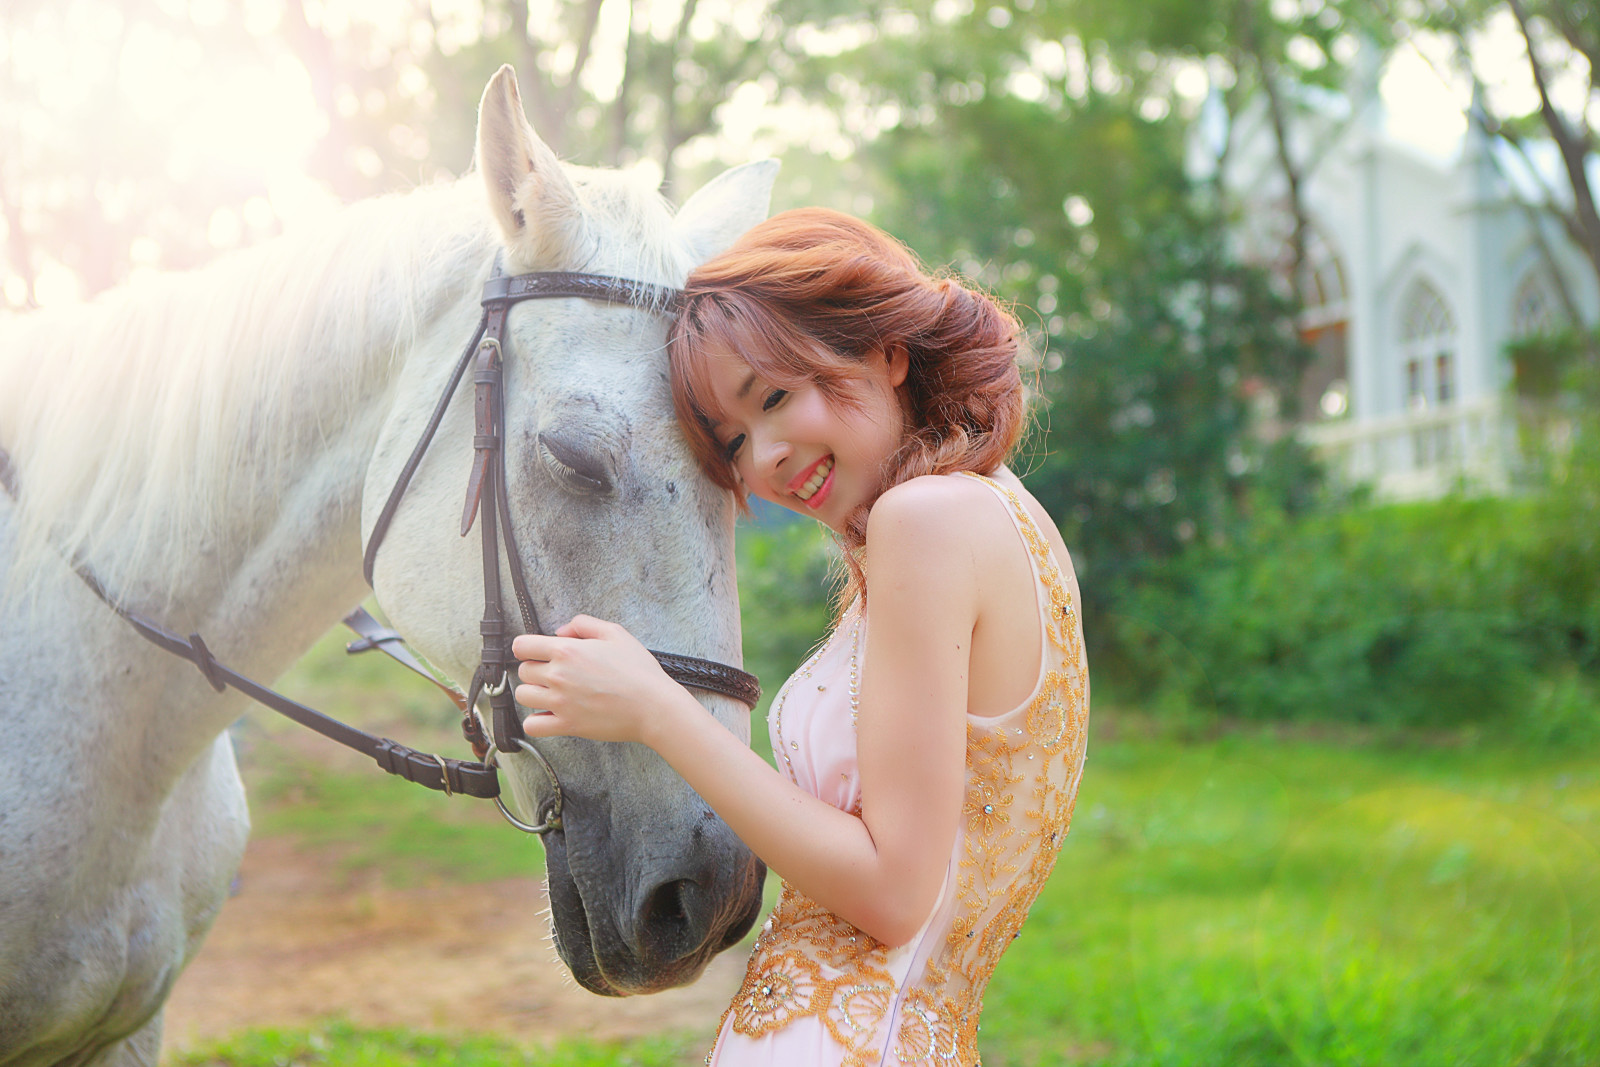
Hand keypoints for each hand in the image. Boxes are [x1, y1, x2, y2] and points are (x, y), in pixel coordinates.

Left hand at [512, 615, 677, 744]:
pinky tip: (550, 715)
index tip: (537, 653)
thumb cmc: (638, 671)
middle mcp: (558, 675)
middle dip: (536, 670)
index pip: (522, 645)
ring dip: (534, 693)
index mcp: (567, 650)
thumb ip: (583, 624)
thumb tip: (560, 632)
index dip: (528, 648)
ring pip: (523, 696)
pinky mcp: (567, 725)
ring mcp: (560, 702)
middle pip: (523, 671)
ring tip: (552, 694)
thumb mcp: (615, 633)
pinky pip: (532, 725)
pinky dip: (536, 721)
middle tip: (555, 674)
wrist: (653, 705)